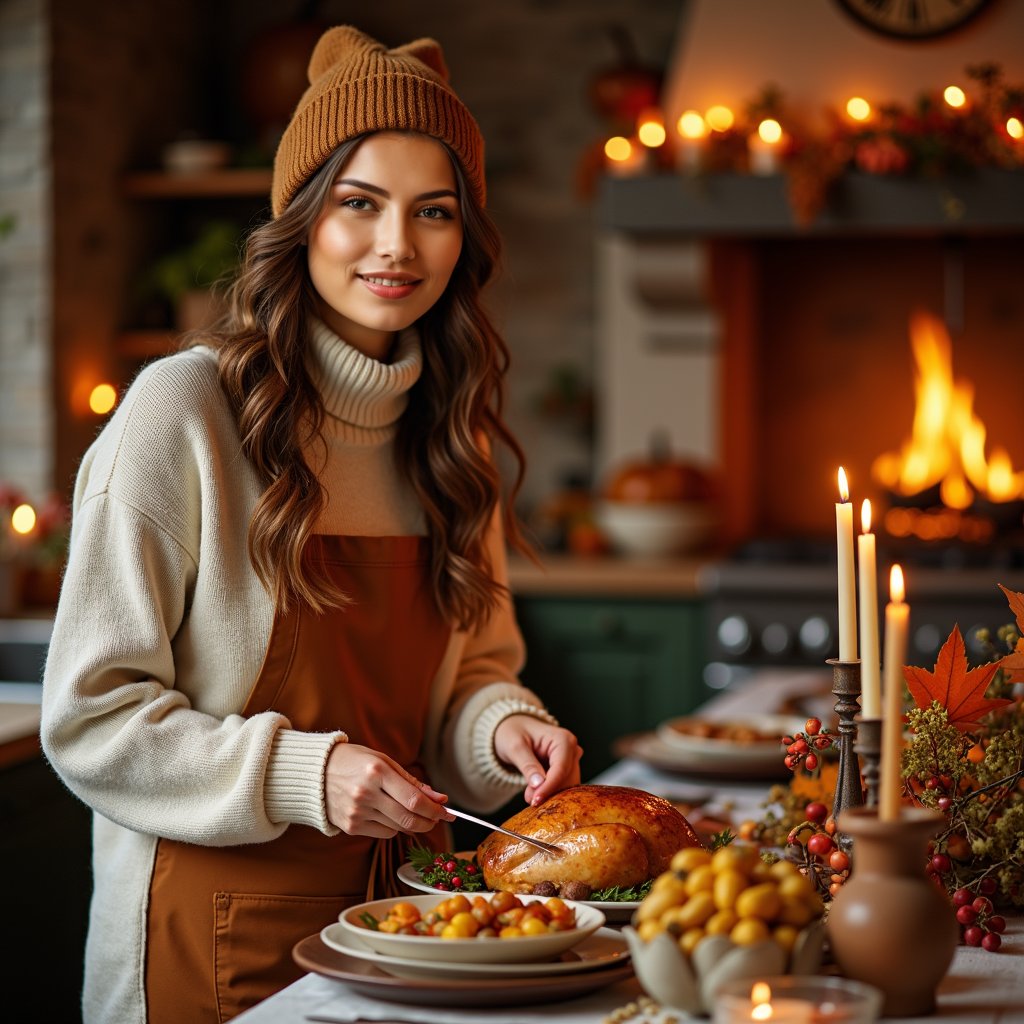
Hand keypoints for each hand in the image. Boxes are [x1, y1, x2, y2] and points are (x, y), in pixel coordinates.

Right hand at [325, 743, 447, 837]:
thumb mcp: (384, 761)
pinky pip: (383, 833)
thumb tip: (439, 798)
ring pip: (398, 828)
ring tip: (410, 811)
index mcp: (377, 771)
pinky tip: (387, 813)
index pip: (414, 800)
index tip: (447, 812)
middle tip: (438, 818)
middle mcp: (366, 793)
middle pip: (408, 819)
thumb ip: (412, 782)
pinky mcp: (350, 827)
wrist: (316, 773)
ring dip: (411, 823)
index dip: (434, 809)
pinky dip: (392, 826)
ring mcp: (357, 812)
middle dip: (429, 821)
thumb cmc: (355, 762)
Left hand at [493, 714, 582, 806]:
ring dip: (549, 794)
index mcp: (563, 739)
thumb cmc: (513, 733)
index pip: (560, 769)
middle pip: (566, 779)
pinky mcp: (566, 770)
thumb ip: (527, 765)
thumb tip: (538, 784)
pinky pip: (562, 787)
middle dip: (548, 792)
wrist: (513, 729)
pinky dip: (550, 792)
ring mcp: (570, 761)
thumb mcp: (515, 747)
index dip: (549, 787)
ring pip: (566, 786)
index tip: (535, 800)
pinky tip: (536, 792)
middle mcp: (572, 750)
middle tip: (528, 799)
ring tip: (529, 795)